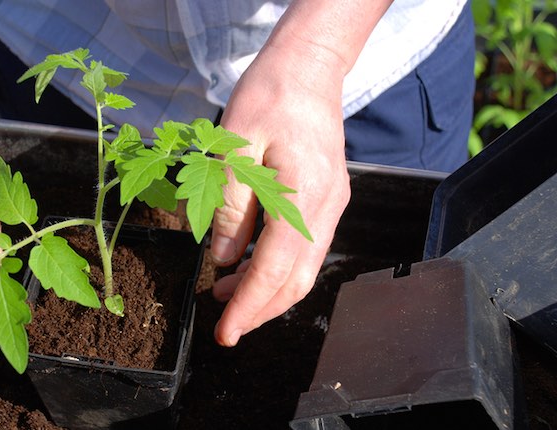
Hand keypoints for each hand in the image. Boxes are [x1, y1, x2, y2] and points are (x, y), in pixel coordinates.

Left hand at [210, 44, 350, 346]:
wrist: (308, 68)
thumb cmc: (268, 97)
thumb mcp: (232, 147)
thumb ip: (228, 206)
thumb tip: (224, 258)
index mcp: (302, 193)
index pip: (275, 267)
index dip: (249, 304)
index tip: (226, 332)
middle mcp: (326, 205)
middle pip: (298, 278)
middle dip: (261, 308)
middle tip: (225, 325)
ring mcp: (332, 203)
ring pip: (304, 266)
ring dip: (268, 289)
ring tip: (227, 294)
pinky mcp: (328, 198)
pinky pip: (306, 246)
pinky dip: (278, 266)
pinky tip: (249, 264)